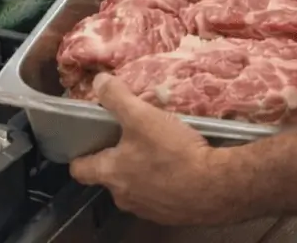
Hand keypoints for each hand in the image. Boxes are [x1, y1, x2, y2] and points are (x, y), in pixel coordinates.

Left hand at [70, 74, 226, 225]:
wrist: (217, 187)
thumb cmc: (173, 152)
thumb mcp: (141, 116)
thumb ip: (116, 97)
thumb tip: (99, 82)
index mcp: (111, 175)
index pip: (79, 170)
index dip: (79, 154)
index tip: (85, 140)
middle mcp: (124, 197)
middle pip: (109, 176)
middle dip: (115, 156)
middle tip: (125, 134)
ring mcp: (148, 209)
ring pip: (133, 184)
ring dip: (139, 167)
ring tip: (153, 144)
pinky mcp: (171, 214)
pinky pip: (157, 193)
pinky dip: (160, 179)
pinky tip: (174, 162)